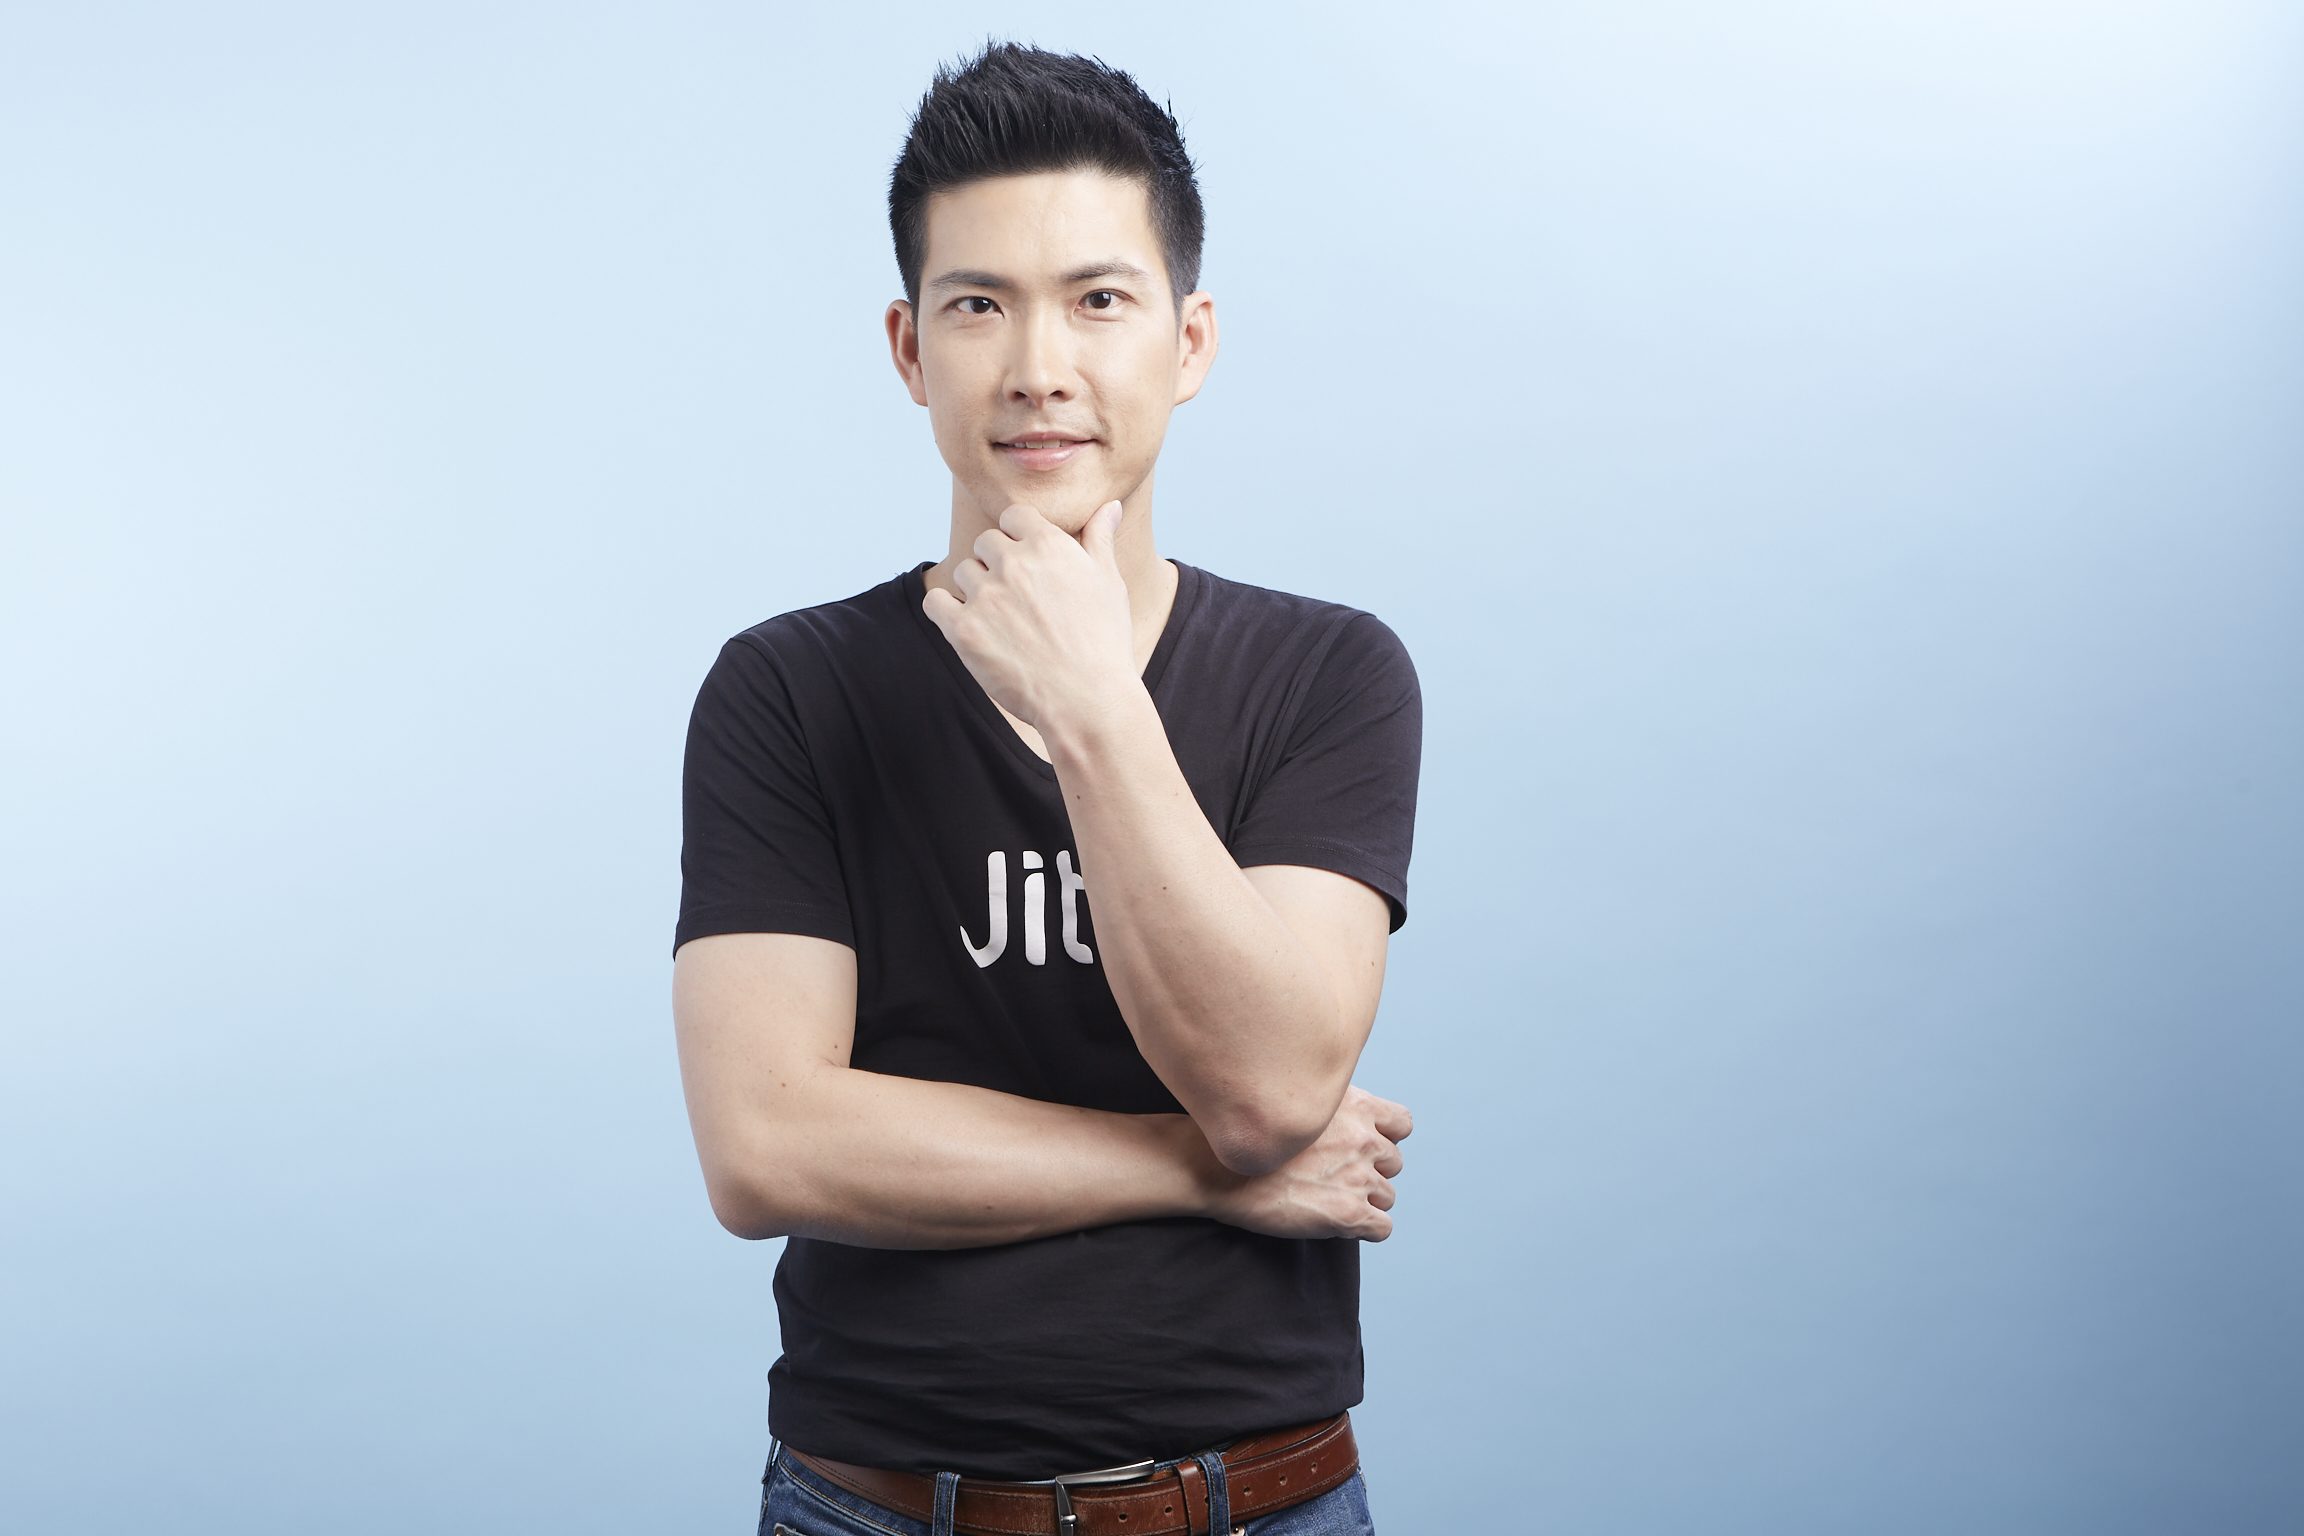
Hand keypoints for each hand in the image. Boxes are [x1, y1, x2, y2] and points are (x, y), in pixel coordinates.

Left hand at [919, 499, 1133, 736]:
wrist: (1087, 701)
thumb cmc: (1104, 643)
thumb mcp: (1109, 583)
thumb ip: (1099, 539)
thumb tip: (1108, 506)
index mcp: (1048, 544)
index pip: (1013, 517)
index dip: (1018, 539)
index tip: (1028, 565)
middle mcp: (1014, 563)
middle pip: (986, 543)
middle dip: (997, 564)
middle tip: (1019, 601)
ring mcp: (986, 596)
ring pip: (963, 572)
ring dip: (976, 590)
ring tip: (1003, 622)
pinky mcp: (964, 630)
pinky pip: (936, 602)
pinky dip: (947, 611)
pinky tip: (969, 627)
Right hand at [1200, 1084, 1410, 1241]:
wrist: (1215, 1167)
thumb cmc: (1249, 1135)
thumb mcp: (1295, 1099)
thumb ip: (1331, 1109)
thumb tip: (1347, 1121)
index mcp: (1355, 1107)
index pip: (1402, 1123)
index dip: (1384, 1137)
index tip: (1361, 1146)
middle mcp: (1363, 1139)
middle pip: (1394, 1163)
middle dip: (1370, 1171)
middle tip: (1332, 1177)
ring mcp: (1358, 1177)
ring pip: (1386, 1196)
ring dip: (1363, 1201)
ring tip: (1324, 1199)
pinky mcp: (1349, 1214)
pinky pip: (1382, 1228)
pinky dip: (1364, 1229)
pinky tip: (1332, 1222)